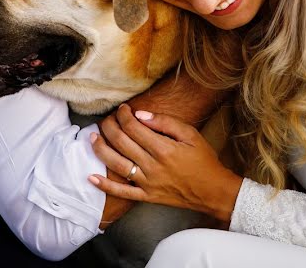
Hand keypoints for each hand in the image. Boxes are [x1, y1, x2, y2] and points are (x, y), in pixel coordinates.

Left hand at [88, 104, 241, 224]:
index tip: (122, 108)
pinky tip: (91, 177)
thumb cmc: (204, 160)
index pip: (134, 128)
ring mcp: (148, 183)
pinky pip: (123, 192)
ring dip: (101, 150)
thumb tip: (140, 115)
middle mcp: (152, 166)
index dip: (124, 115)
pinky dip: (106, 185)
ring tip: (92, 138)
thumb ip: (165, 122)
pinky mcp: (147, 196)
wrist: (213, 191)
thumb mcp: (190, 135)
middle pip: (122, 143)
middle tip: (106, 119)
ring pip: (117, 165)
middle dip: (109, 127)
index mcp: (163, 149)